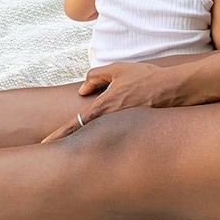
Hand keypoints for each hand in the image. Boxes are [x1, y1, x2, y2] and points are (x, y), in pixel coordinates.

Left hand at [42, 62, 168, 141]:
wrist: (175, 88)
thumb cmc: (148, 77)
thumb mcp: (119, 68)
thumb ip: (96, 75)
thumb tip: (83, 89)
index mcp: (104, 106)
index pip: (74, 124)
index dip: (57, 136)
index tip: (43, 146)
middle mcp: (112, 121)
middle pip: (85, 136)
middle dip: (71, 143)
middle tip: (56, 151)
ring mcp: (123, 128)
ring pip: (102, 136)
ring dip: (93, 140)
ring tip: (85, 146)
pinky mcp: (134, 132)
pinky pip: (117, 135)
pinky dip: (111, 137)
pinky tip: (114, 136)